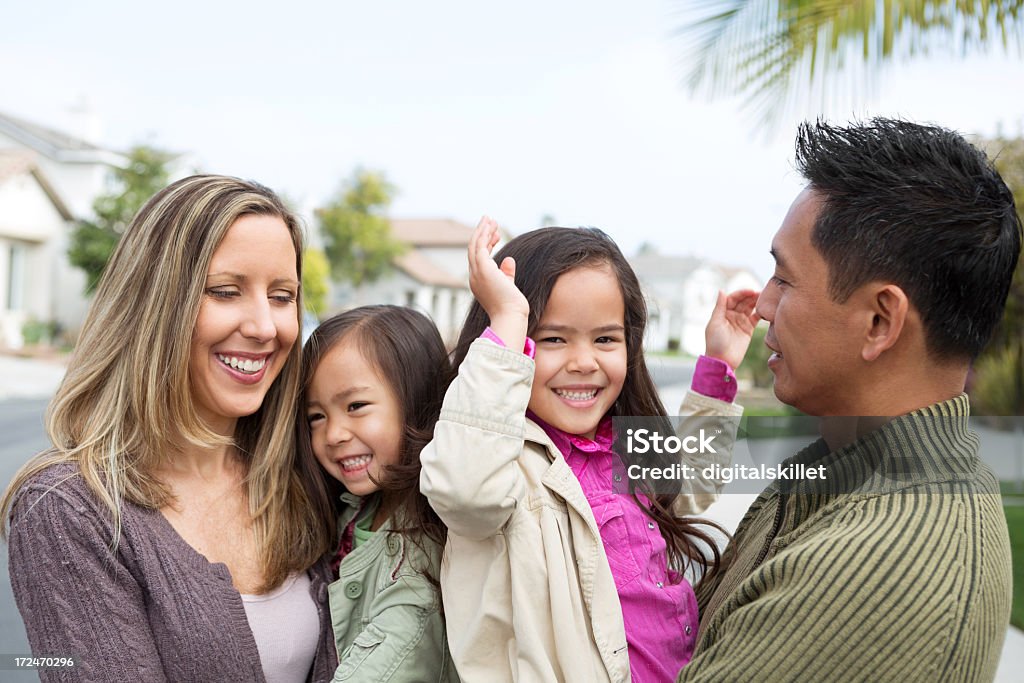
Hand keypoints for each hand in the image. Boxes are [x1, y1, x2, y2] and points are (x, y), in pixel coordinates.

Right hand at [467, 216, 528, 349]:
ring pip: (475, 245)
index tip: (497, 235)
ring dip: (482, 230)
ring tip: (490, 219)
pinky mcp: (483, 268)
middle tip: (489, 221)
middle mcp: (474, 276)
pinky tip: (491, 226)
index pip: (479, 259)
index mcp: (479, 282)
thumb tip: (508, 259)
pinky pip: (480, 246)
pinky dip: (484, 234)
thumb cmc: (512, 307)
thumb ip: (507, 273)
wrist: (510, 316)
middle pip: (474, 250)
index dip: (487, 245)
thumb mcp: (508, 286)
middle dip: (481, 234)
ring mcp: (477, 272)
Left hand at [704, 289, 759, 369]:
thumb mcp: (715, 323)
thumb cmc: (715, 342)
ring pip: (750, 308)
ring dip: (757, 302)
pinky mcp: (748, 329)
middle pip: (742, 301)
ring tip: (766, 298)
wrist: (723, 361)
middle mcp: (731, 315)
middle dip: (751, 296)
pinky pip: (756, 318)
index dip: (741, 293)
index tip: (751, 291)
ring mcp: (740, 322)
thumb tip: (722, 290)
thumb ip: (720, 306)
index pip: (733, 298)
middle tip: (762, 292)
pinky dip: (761, 313)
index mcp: (722, 312)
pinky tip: (766, 309)